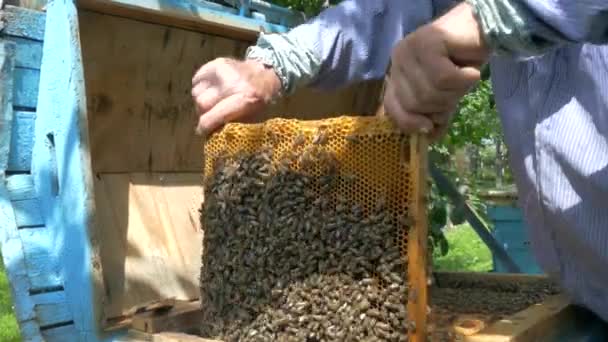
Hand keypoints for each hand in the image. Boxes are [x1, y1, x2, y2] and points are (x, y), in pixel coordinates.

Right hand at [192, 57, 280, 135]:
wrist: (267, 74)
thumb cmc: (260, 101)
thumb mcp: (253, 119)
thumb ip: (231, 126)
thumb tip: (209, 134)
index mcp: (245, 99)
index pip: (213, 116)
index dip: (204, 127)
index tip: (202, 131)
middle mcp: (232, 83)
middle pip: (202, 104)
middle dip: (204, 113)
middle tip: (211, 116)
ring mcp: (222, 71)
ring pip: (196, 92)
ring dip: (202, 100)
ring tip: (213, 102)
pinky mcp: (216, 63)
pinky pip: (196, 80)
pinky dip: (201, 88)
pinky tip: (211, 91)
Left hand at [383, 2, 488, 140]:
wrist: (482, 32)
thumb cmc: (461, 64)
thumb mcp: (443, 96)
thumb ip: (433, 115)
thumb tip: (427, 139)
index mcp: (396, 75)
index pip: (391, 107)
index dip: (409, 123)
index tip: (429, 127)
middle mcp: (398, 61)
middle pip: (414, 104)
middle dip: (440, 106)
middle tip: (456, 91)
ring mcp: (411, 50)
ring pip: (429, 92)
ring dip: (454, 92)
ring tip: (464, 77)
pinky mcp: (429, 42)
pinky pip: (444, 78)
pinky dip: (464, 80)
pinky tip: (470, 70)